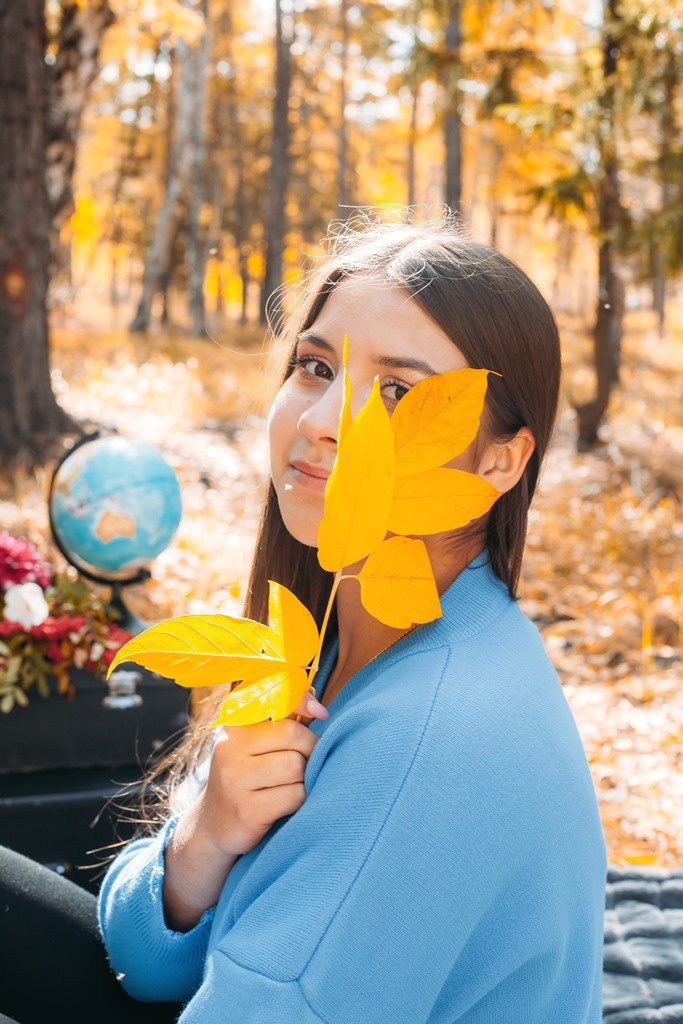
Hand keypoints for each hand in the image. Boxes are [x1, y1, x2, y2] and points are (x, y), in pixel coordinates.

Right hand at [162, 686, 327, 930]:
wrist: (214, 824)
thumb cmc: (247, 776)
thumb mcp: (257, 742)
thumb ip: (286, 717)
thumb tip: (316, 700)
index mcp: (233, 724)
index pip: (276, 701)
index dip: (304, 703)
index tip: (321, 713)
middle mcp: (229, 748)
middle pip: (294, 735)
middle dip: (310, 748)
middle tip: (307, 761)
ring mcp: (234, 780)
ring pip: (296, 767)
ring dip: (305, 778)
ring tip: (293, 784)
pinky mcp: (246, 810)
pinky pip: (294, 796)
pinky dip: (300, 799)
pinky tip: (286, 803)